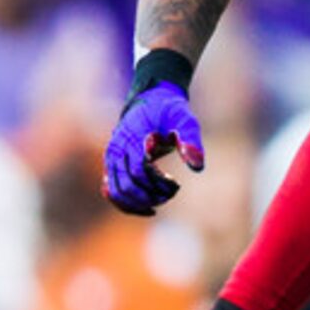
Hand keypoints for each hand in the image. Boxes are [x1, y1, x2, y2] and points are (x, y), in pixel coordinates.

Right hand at [105, 80, 205, 214]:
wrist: (150, 101)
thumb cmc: (170, 111)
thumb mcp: (185, 119)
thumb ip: (191, 140)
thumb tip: (198, 167)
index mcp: (133, 138)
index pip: (140, 171)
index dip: (158, 184)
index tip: (176, 184)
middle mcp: (117, 149)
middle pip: (128, 186)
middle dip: (151, 196)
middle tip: (171, 192)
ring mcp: (111, 158)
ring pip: (117, 193)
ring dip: (140, 203)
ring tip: (162, 199)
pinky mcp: (111, 166)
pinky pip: (112, 192)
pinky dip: (127, 205)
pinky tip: (149, 209)